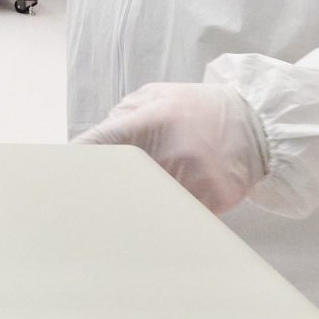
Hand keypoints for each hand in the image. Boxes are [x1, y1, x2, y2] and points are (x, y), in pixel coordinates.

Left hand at [73, 82, 267, 214]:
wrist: (259, 123)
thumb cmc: (199, 108)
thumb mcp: (159, 96)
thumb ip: (124, 116)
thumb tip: (93, 143)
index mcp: (153, 121)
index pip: (102, 143)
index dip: (78, 160)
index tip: (58, 175)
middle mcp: (172, 152)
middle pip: (121, 183)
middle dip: (103, 191)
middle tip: (84, 204)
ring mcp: (194, 180)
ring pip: (149, 206)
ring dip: (133, 210)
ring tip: (118, 217)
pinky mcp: (213, 202)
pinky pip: (178, 217)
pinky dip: (164, 220)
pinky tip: (154, 223)